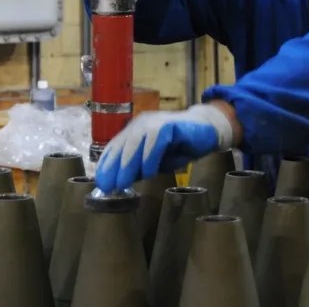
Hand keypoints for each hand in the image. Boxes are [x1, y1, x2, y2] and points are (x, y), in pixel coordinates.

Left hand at [94, 104, 234, 191]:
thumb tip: (121, 182)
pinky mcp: (169, 124)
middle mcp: (141, 124)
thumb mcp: (156, 162)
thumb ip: (140, 168)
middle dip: (114, 167)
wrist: (207, 130)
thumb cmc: (179, 147)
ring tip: (124, 183)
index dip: (106, 165)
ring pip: (136, 141)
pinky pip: (156, 139)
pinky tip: (149, 172)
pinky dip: (150, 156)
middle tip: (109, 186)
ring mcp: (154, 122)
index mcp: (134, 131)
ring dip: (129, 163)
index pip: (115, 147)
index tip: (101, 184)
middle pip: (122, 145)